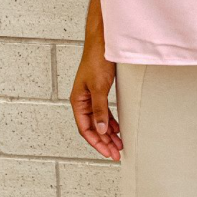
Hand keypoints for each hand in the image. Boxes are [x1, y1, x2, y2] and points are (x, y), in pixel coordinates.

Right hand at [70, 44, 123, 161]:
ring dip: (108, 134)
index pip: (85, 129)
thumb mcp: (99, 87)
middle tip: (116, 153)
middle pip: (93, 128)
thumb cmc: (96, 60)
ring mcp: (90, 97)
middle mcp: (83, 101)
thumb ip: (100, 109)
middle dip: (104, 142)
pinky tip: (117, 129)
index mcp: (78, 101)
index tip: (107, 152)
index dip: (97, 143)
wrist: (103, 42)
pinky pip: (103, 113)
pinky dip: (110, 122)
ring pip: (99, 122)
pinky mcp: (99, 92)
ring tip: (118, 145)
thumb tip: (102, 129)